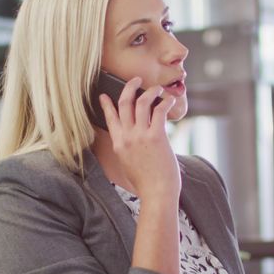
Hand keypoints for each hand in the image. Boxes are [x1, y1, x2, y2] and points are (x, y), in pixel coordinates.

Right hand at [99, 77, 179, 201]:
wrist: (156, 193)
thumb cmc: (145, 183)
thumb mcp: (127, 164)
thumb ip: (126, 149)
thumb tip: (131, 141)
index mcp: (118, 144)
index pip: (109, 118)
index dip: (107, 104)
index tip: (104, 95)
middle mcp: (127, 137)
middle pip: (124, 103)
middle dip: (129, 87)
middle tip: (136, 80)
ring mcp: (140, 136)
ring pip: (142, 102)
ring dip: (150, 91)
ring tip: (157, 89)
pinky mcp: (156, 136)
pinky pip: (159, 111)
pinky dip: (165, 102)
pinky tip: (169, 100)